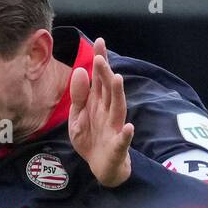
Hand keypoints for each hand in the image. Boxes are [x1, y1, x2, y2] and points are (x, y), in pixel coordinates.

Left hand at [68, 37, 134, 187]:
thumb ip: (79, 95)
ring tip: (117, 79)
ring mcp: (114, 128)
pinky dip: (126, 135)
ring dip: (118, 94)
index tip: (99, 41)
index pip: (100, 78)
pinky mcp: (117, 146)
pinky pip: (123, 140)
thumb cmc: (91, 138)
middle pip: (109, 89)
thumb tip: (80, 71)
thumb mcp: (78, 116)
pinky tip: (128, 128)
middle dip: (105, 73)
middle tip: (100, 58)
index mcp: (98, 103)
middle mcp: (109, 111)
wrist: (101, 167)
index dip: (100, 61)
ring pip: (118, 108)